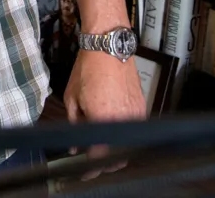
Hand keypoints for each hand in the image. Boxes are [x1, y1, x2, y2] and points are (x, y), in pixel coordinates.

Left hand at [62, 50, 144, 177]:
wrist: (109, 46)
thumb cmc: (89, 67)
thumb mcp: (72, 97)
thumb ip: (75, 124)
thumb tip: (76, 144)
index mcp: (103, 119)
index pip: (99, 156)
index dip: (91, 167)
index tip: (85, 169)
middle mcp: (123, 120)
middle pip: (118, 157)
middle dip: (104, 161)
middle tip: (90, 157)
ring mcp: (136, 115)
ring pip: (128, 145)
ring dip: (115, 149)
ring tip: (101, 143)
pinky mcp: (142, 108)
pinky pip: (135, 130)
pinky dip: (124, 135)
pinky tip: (113, 128)